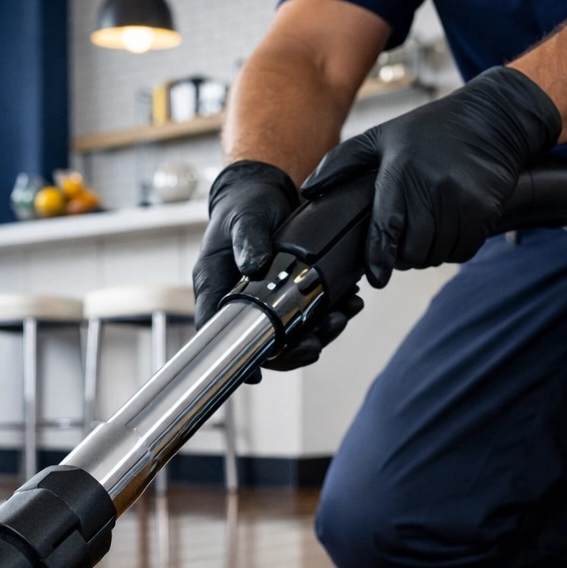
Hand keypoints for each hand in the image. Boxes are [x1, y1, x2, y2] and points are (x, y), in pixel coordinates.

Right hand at [191, 160, 363, 381]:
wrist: (266, 193)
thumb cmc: (245, 206)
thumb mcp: (244, 216)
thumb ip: (248, 237)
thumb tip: (253, 264)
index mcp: (216, 287)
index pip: (217, 332)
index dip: (235, 358)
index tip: (257, 373)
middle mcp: (240, 302)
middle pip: (261, 344)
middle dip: (292, 350)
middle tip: (316, 343)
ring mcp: (267, 303)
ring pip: (290, 337)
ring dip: (319, 334)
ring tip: (342, 316)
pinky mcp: (291, 297)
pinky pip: (310, 318)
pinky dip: (331, 316)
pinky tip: (349, 303)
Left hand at [301, 66, 562, 287]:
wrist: (491, 118)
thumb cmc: (430, 131)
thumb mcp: (381, 137)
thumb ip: (341, 163)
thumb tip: (307, 190)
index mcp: (400, 171)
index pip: (386, 229)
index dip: (380, 259)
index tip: (378, 276)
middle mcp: (432, 187)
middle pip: (413, 251)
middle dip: (404, 255)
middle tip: (403, 242)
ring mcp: (462, 200)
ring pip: (437, 255)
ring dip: (428, 253)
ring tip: (426, 231)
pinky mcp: (485, 209)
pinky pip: (463, 250)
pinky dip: (453, 248)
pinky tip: (448, 228)